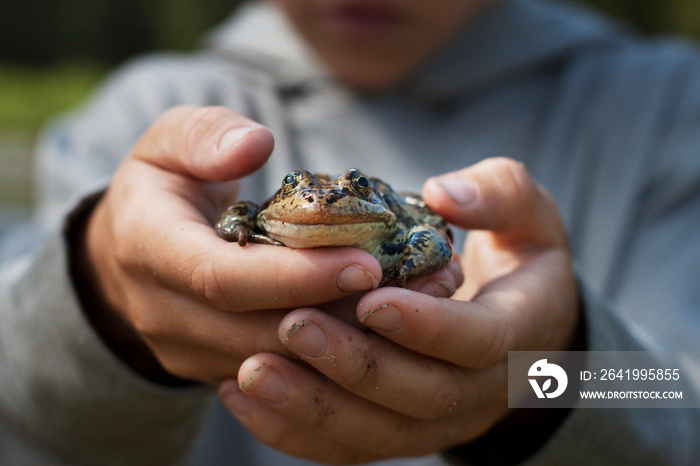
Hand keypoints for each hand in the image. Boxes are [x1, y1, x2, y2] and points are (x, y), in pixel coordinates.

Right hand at [73, 105, 383, 384]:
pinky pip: (279, 372)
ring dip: (344, 339)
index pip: (223, 279)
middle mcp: (163, 313)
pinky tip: (378, 324)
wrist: (122, 253)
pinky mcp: (212, 368)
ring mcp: (187, 350)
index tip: (366, 263)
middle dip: (337, 316)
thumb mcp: (168, 143)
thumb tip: (258, 144)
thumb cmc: (160, 187)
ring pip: (275, 363)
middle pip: (258, 332)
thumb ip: (207, 135)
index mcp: (148, 249)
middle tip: (410, 289)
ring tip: (409, 305)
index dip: (296, 277)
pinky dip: (330, 352)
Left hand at [219, 157, 579, 462]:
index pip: (479, 341)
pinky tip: (242, 397)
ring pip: (377, 433)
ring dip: (313, 407)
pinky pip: (349, 446)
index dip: (426, 326)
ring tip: (251, 372)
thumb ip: (498, 194)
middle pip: (420, 397)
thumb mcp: (528, 212)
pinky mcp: (401, 430)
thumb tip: (444, 194)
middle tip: (294, 328)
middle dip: (355, 366)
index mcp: (519, 333)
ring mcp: (440, 420)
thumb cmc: (519, 252)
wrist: (523, 320)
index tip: (370, 300)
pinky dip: (295, 429)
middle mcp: (482, 391)